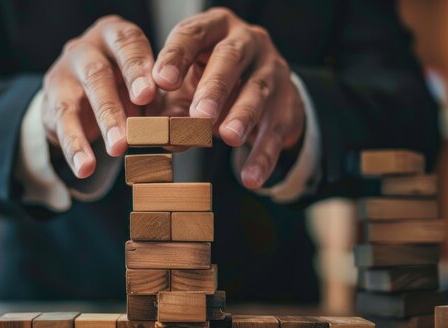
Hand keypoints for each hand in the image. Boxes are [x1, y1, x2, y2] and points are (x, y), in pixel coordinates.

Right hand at [42, 15, 155, 177]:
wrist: (81, 90)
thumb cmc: (125, 83)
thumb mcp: (144, 82)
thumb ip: (159, 98)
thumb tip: (181, 129)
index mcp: (116, 36)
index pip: (127, 43)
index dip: (137, 68)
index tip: (149, 94)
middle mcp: (87, 49)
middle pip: (98, 74)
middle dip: (116, 103)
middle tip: (134, 129)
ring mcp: (65, 73)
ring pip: (79, 98)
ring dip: (99, 126)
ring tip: (117, 150)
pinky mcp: (51, 100)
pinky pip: (62, 124)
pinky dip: (75, 148)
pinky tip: (85, 168)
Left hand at [153, 8, 305, 188]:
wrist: (262, 92)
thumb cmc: (209, 83)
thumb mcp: (184, 90)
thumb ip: (168, 109)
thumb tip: (160, 135)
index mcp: (213, 29)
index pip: (193, 34)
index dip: (177, 56)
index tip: (161, 81)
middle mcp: (246, 41)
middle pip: (230, 58)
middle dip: (214, 87)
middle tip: (199, 114)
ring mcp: (272, 69)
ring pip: (259, 90)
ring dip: (243, 114)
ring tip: (228, 137)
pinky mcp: (288, 102)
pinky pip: (276, 129)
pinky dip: (263, 155)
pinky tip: (250, 177)